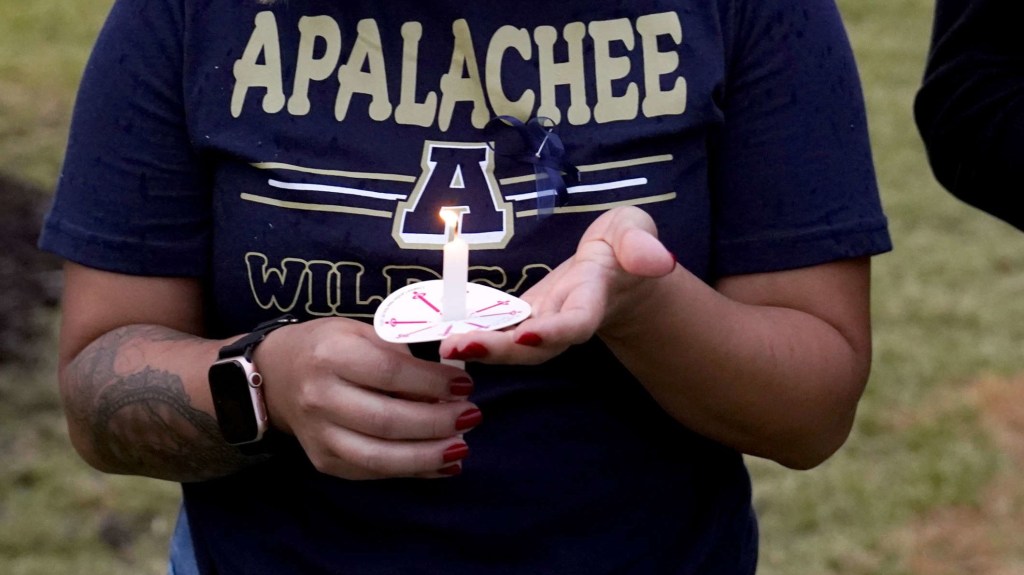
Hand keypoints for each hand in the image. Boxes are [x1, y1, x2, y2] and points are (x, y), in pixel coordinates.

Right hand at [253, 317, 479, 479]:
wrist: (276, 375)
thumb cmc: (330, 347)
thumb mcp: (362, 333)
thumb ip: (401, 355)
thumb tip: (447, 384)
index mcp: (331, 356)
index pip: (390, 373)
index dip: (432, 382)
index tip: (465, 385)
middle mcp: (320, 398)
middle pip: (387, 420)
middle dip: (437, 423)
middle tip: (472, 417)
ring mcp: (319, 435)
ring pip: (379, 457)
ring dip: (428, 456)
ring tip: (461, 447)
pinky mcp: (323, 461)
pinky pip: (372, 473)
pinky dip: (412, 472)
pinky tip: (442, 464)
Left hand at [439, 206, 675, 364]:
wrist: (618, 270)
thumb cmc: (626, 245)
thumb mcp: (635, 231)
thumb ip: (641, 243)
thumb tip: (658, 259)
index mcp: (593, 300)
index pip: (576, 323)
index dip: (555, 332)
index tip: (529, 335)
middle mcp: (565, 320)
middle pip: (533, 347)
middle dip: (498, 350)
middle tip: (457, 346)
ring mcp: (542, 322)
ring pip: (510, 344)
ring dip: (478, 346)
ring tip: (441, 342)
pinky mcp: (523, 317)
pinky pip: (497, 330)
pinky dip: (470, 332)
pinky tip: (439, 328)